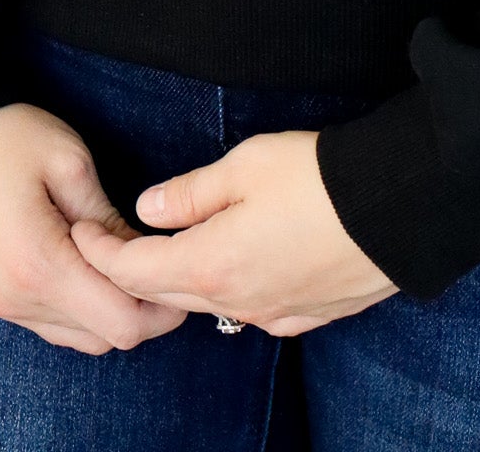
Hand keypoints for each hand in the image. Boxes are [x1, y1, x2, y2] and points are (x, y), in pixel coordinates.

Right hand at [0, 103, 187, 352]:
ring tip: (128, 260)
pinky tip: (92, 265)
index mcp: (38, 266)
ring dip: (110, 311)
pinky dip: (81, 308)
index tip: (178, 266)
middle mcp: (16, 299)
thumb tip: (143, 256)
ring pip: (77, 337)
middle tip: (161, 262)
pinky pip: (50, 323)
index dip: (162, 304)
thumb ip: (109, 219)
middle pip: (103, 339)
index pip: (121, 324)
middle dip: (143, 309)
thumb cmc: (2, 136)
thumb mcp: (69, 163)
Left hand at [71, 128, 398, 334]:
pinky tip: (240, 265)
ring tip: (175, 247)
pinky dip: (232, 291)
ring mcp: (274, 313)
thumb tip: (148, 208)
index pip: (134, 270)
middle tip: (116, 241)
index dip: (100, 252)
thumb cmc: (319, 177)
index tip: (81, 233)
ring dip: (185, 281)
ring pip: (211, 305)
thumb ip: (190, 191)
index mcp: (210, 265)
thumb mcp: (245, 165)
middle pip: (167, 296)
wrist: (399, 206)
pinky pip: (254, 310)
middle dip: (135, 272)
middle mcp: (237, 302)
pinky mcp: (309, 315)